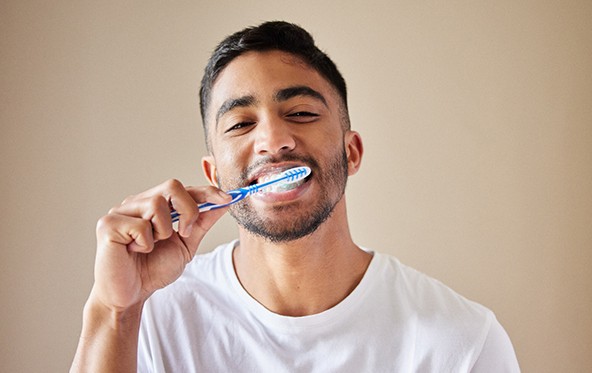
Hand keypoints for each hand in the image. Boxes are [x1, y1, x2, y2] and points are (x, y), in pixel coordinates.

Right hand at [90, 179, 230, 311]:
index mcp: (153, 205)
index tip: (227, 199)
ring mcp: (120, 212)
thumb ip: (201, 223)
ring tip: (151, 247)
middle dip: (188, 210)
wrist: (130, 296)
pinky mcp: (108, 225)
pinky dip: (145, 243)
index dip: (207, 192)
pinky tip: (135, 251)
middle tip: (184, 233)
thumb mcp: (185, 244)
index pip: (183, 189)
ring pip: (156, 203)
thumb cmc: (152, 270)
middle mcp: (136, 203)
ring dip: (163, 231)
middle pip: (172, 186)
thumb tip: (224, 203)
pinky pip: (140, 225)